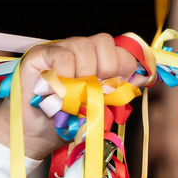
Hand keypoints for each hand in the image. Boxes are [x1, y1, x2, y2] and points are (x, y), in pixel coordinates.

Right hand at [0, 35, 141, 159]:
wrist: (34, 136)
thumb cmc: (65, 124)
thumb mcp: (98, 111)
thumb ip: (117, 95)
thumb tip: (142, 79)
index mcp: (96, 63)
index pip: (119, 49)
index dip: (125, 66)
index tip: (119, 87)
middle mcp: (79, 53)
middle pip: (104, 41)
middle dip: (107, 69)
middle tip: (96, 93)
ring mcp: (59, 51)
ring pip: (83, 45)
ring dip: (85, 75)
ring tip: (75, 97)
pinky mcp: (39, 55)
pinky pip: (62, 55)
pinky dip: (66, 75)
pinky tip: (60, 92)